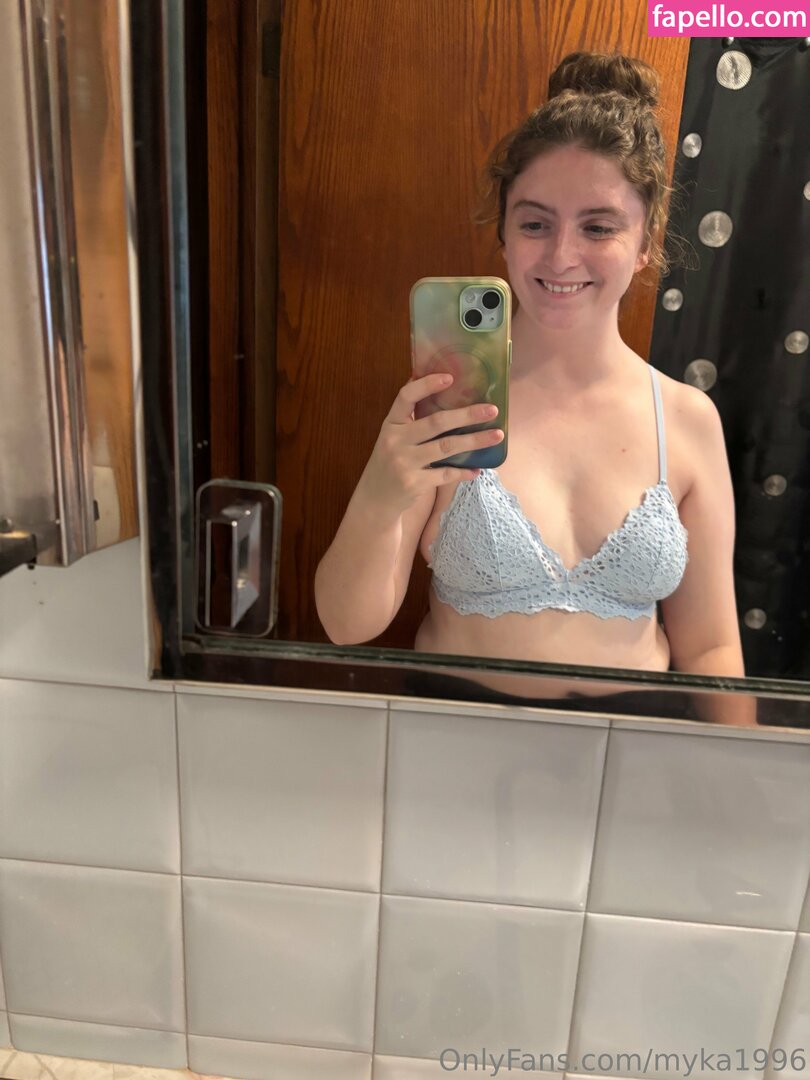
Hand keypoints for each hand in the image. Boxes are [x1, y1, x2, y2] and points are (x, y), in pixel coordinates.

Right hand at [358, 372, 503, 512]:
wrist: (375, 498)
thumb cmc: (390, 460)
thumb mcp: (393, 436)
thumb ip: (409, 416)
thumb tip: (428, 380)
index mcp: (391, 424)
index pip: (406, 397)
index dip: (427, 385)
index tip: (450, 377)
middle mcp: (395, 441)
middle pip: (436, 422)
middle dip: (467, 415)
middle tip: (492, 410)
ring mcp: (404, 463)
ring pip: (446, 447)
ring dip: (475, 441)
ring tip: (497, 435)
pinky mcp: (414, 483)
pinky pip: (445, 475)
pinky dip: (463, 472)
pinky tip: (477, 469)